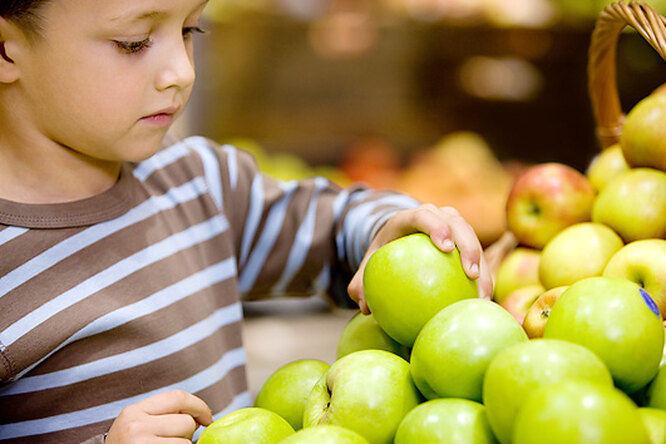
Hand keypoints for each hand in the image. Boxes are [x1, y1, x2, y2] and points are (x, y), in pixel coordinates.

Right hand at [105, 390, 212, 442]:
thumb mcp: (137, 424)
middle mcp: (136, 426)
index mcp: (134, 411)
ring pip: (186, 442)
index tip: (208, 418)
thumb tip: (200, 414)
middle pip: (185, 422)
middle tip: (175, 440)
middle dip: (188, 432)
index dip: (199, 406)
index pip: (178, 397)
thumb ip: (162, 413)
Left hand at [347, 204, 492, 313]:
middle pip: (456, 224)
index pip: (423, 216)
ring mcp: (452, 223)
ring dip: (482, 264)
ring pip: (472, 238)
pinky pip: (477, 253)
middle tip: (472, 274)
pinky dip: (483, 274)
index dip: (436, 227)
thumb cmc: (382, 253)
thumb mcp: (368, 265)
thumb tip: (365, 307)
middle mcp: (435, 215)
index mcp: (408, 217)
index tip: (446, 247)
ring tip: (483, 294)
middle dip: (468, 246)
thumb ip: (359, 284)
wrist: (399, 237)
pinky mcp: (464, 236)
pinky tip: (483, 301)